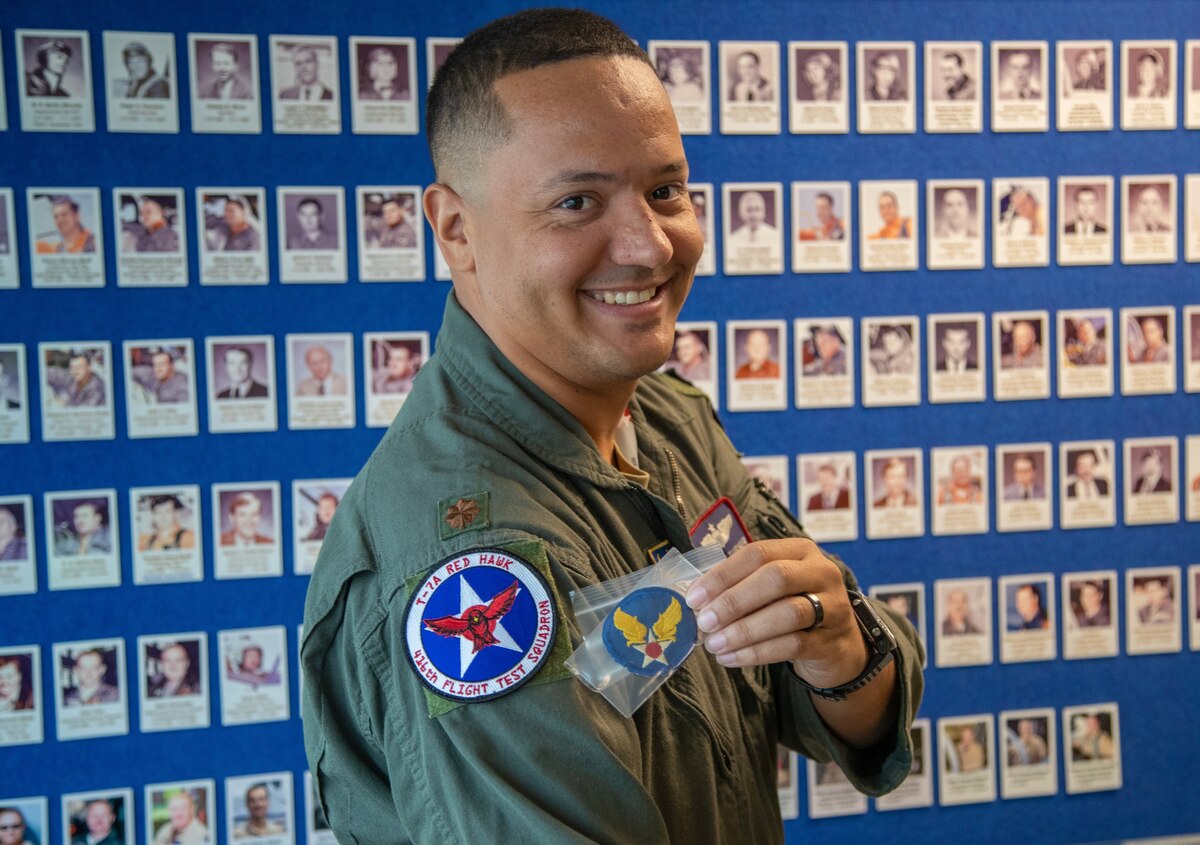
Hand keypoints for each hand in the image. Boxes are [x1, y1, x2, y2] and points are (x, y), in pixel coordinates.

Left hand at [684, 538, 867, 687]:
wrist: (839, 646)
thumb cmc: (794, 608)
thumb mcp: (773, 589)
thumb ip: (741, 587)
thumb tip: (697, 602)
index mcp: (800, 551)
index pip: (758, 553)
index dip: (723, 575)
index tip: (694, 597)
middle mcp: (820, 572)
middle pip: (775, 578)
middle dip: (734, 601)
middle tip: (704, 622)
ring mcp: (832, 606)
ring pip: (787, 613)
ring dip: (744, 630)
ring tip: (714, 645)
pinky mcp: (831, 640)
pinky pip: (792, 645)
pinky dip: (757, 652)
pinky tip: (731, 658)